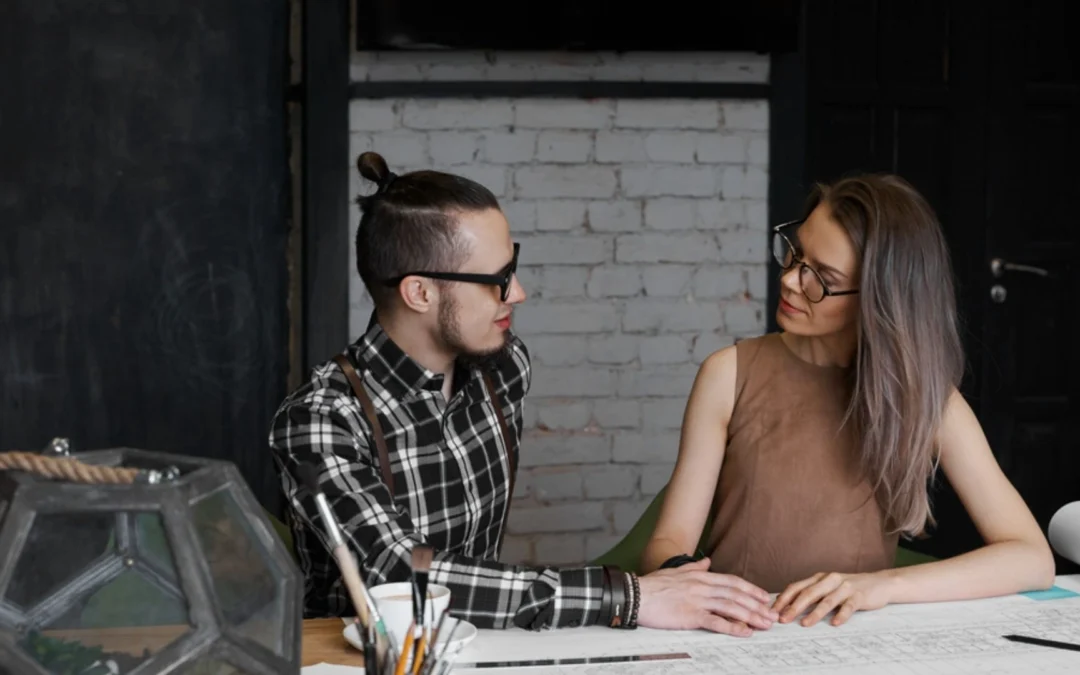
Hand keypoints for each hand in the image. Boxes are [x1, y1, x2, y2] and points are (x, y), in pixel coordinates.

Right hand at [637, 558, 778, 635]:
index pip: (732, 582)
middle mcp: (702, 586)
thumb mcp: (676, 571)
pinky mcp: (690, 615)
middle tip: (772, 614)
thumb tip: (707, 561)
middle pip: (736, 595)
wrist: (636, 594)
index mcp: (700, 576)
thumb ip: (695, 566)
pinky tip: (744, 632)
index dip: (751, 590)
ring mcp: (697, 600)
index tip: (764, 597)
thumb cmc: (653, 584)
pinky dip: (732, 627)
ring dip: (751, 616)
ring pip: (731, 607)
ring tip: (765, 624)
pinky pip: (716, 622)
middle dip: (757, 605)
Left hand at [771, 571, 895, 626]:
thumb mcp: (828, 587)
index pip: (797, 586)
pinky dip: (841, 615)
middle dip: (794, 607)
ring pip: (827, 600)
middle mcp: (830, 580)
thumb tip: (787, 605)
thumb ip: (811, 593)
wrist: (879, 583)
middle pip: (808, 593)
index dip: (784, 598)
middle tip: (784, 619)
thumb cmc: (849, 588)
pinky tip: (835, 623)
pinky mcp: (859, 595)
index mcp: (819, 578)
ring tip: (805, 624)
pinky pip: (849, 606)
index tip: (773, 610)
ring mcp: (845, 587)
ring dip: (814, 613)